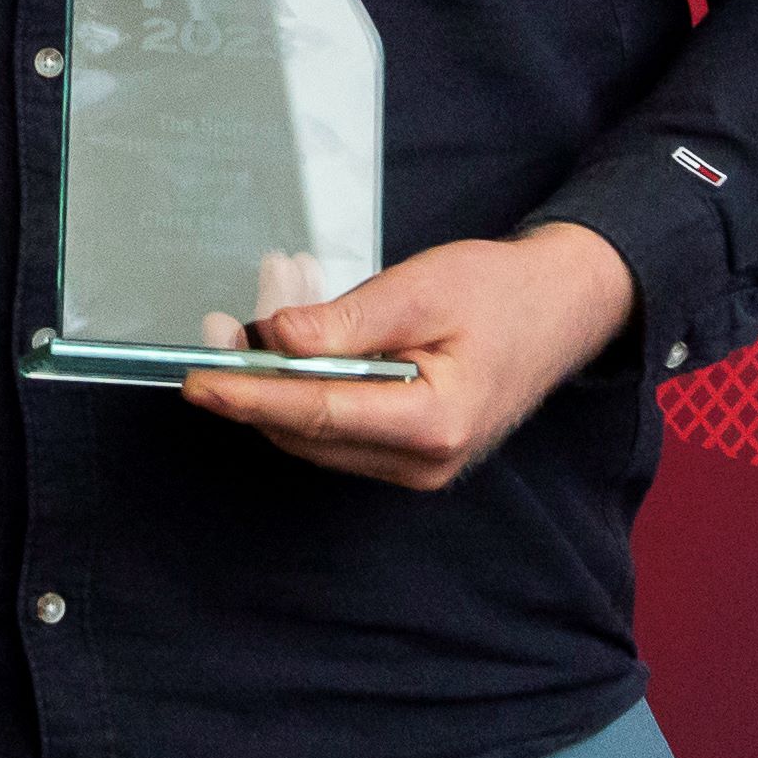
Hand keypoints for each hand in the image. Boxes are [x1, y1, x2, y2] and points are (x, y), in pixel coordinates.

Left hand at [180, 223, 640, 491]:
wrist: (559, 310)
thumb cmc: (500, 293)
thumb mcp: (421, 290)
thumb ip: (347, 322)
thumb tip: (276, 337)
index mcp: (433, 423)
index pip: (318, 413)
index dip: (251, 396)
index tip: (199, 381)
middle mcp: (423, 462)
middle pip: (309, 432)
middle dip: (254, 387)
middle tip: (215, 333)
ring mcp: (417, 468)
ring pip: (316, 436)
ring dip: (276, 388)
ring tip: (251, 327)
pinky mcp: (408, 456)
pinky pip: (336, 432)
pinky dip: (305, 393)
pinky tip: (292, 348)